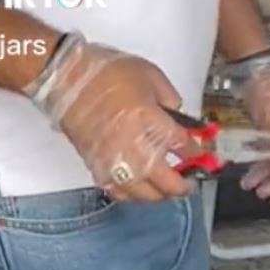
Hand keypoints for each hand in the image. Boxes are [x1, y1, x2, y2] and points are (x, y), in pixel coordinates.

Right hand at [27, 33, 193, 202]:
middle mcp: (136, 149)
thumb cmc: (105, 74)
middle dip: (184, 185)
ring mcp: (115, 162)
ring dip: (160, 194)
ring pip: (145, 195)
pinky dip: (133, 195)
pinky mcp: (97, 167)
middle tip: (190, 181)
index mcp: (153, 123)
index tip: (202, 155)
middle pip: (168, 183)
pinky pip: (119, 193)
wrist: (67, 79)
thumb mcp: (150, 75)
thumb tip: (178, 116)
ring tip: (167, 188)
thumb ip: (170, 99)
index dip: (198, 154)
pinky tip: (139, 188)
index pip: (185, 148)